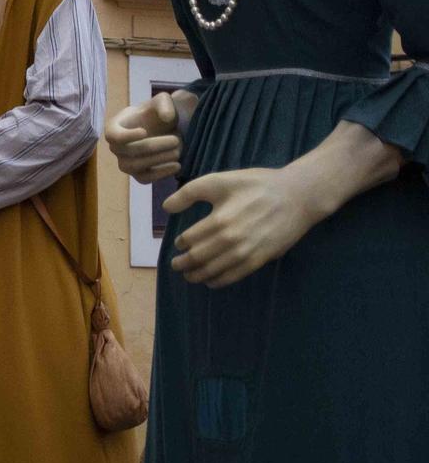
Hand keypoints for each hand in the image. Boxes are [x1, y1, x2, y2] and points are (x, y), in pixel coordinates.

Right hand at [106, 91, 196, 182]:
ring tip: (178, 152)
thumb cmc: (157, 113)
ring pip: (134, 166)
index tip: (144, 131)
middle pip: (128, 151)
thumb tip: (167, 117)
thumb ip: (164, 104)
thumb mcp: (162, 101)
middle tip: (176, 140)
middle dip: (153, 146)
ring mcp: (125, 162)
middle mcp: (116, 147)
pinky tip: (177, 165)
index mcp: (114, 127)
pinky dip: (160, 174)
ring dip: (157, 160)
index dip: (126, 136)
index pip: (113, 136)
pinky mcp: (138, 174)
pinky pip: (144, 179)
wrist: (165, 128)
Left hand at [166, 166, 323, 288]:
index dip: (181, 244)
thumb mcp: (219, 181)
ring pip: (214, 271)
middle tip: (176, 265)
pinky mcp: (260, 259)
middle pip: (198, 258)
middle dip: (183, 264)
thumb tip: (165, 207)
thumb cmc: (256, 185)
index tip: (179, 245)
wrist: (297, 196)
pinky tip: (211, 281)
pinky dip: (219, 281)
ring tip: (189, 275)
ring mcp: (246, 252)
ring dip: (197, 275)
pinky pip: (234, 276)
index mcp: (218, 220)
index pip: (189, 240)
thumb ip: (189, 193)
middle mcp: (230, 240)